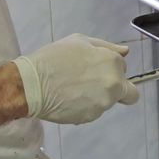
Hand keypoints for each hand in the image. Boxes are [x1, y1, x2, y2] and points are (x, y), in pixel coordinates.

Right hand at [11, 34, 138, 123]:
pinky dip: (85, 107)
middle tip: (90, 84)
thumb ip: (107, 47)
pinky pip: (94, 112)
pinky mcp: (91, 117)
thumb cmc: (53, 58)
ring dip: (98, 97)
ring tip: (74, 90)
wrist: (31, 85)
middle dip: (114, 89)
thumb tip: (126, 52)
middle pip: (127, 92)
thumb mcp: (79, 41)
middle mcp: (113, 84)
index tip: (94, 68)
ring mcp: (103, 103)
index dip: (110, 68)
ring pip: (108, 102)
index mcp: (113, 63)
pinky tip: (69, 100)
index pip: (124, 69)